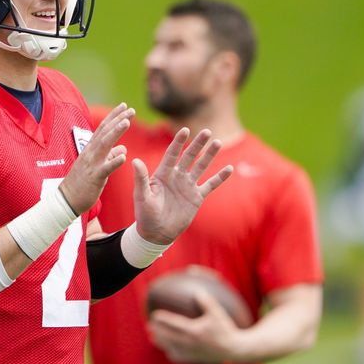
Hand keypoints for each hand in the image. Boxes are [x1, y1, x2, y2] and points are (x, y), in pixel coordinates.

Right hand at [60, 103, 132, 213]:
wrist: (67, 200)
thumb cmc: (82, 183)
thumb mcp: (97, 166)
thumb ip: (110, 155)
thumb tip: (123, 148)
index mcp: (91, 149)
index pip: (103, 128)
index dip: (114, 116)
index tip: (124, 106)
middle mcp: (91, 153)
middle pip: (105, 132)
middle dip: (118, 119)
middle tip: (131, 109)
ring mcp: (92, 164)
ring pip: (105, 145)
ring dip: (116, 132)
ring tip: (127, 122)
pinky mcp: (94, 177)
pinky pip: (105, 169)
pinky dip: (113, 161)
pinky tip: (123, 156)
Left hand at [132, 128, 232, 243]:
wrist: (157, 233)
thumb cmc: (145, 214)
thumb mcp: (141, 196)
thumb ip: (140, 178)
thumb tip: (135, 160)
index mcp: (162, 174)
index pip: (172, 154)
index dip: (178, 143)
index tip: (184, 130)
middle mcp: (176, 177)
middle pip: (189, 156)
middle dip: (197, 144)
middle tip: (206, 131)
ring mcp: (187, 186)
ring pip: (200, 167)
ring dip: (209, 155)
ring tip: (217, 142)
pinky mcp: (196, 197)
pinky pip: (210, 185)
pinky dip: (219, 177)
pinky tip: (229, 168)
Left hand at [149, 288, 243, 363]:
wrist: (235, 350)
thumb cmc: (226, 328)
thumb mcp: (217, 312)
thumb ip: (205, 300)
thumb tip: (196, 288)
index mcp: (194, 331)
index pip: (174, 325)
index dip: (162, 320)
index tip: (154, 315)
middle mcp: (190, 344)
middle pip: (168, 338)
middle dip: (157, 332)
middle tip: (149, 325)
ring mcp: (191, 353)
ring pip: (170, 349)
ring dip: (160, 343)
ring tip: (153, 336)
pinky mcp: (194, 359)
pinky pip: (178, 357)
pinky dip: (170, 352)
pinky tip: (168, 348)